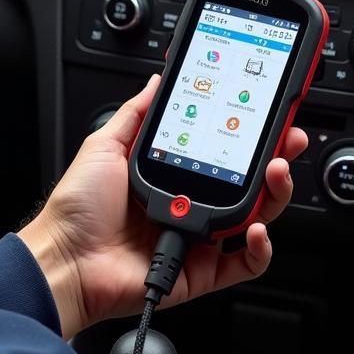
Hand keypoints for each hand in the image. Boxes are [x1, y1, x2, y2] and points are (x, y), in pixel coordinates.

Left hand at [18, 74, 307, 339]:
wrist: (65, 258)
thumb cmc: (78, 207)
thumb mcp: (107, 145)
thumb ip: (138, 113)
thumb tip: (157, 80)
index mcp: (173, 175)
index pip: (224, 150)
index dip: (249, 133)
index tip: (267, 112)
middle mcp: (190, 204)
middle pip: (248, 182)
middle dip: (275, 158)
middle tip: (289, 139)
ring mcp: (198, 239)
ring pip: (254, 217)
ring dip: (275, 194)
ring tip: (277, 172)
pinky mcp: (201, 272)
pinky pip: (245, 264)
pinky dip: (260, 248)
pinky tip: (257, 229)